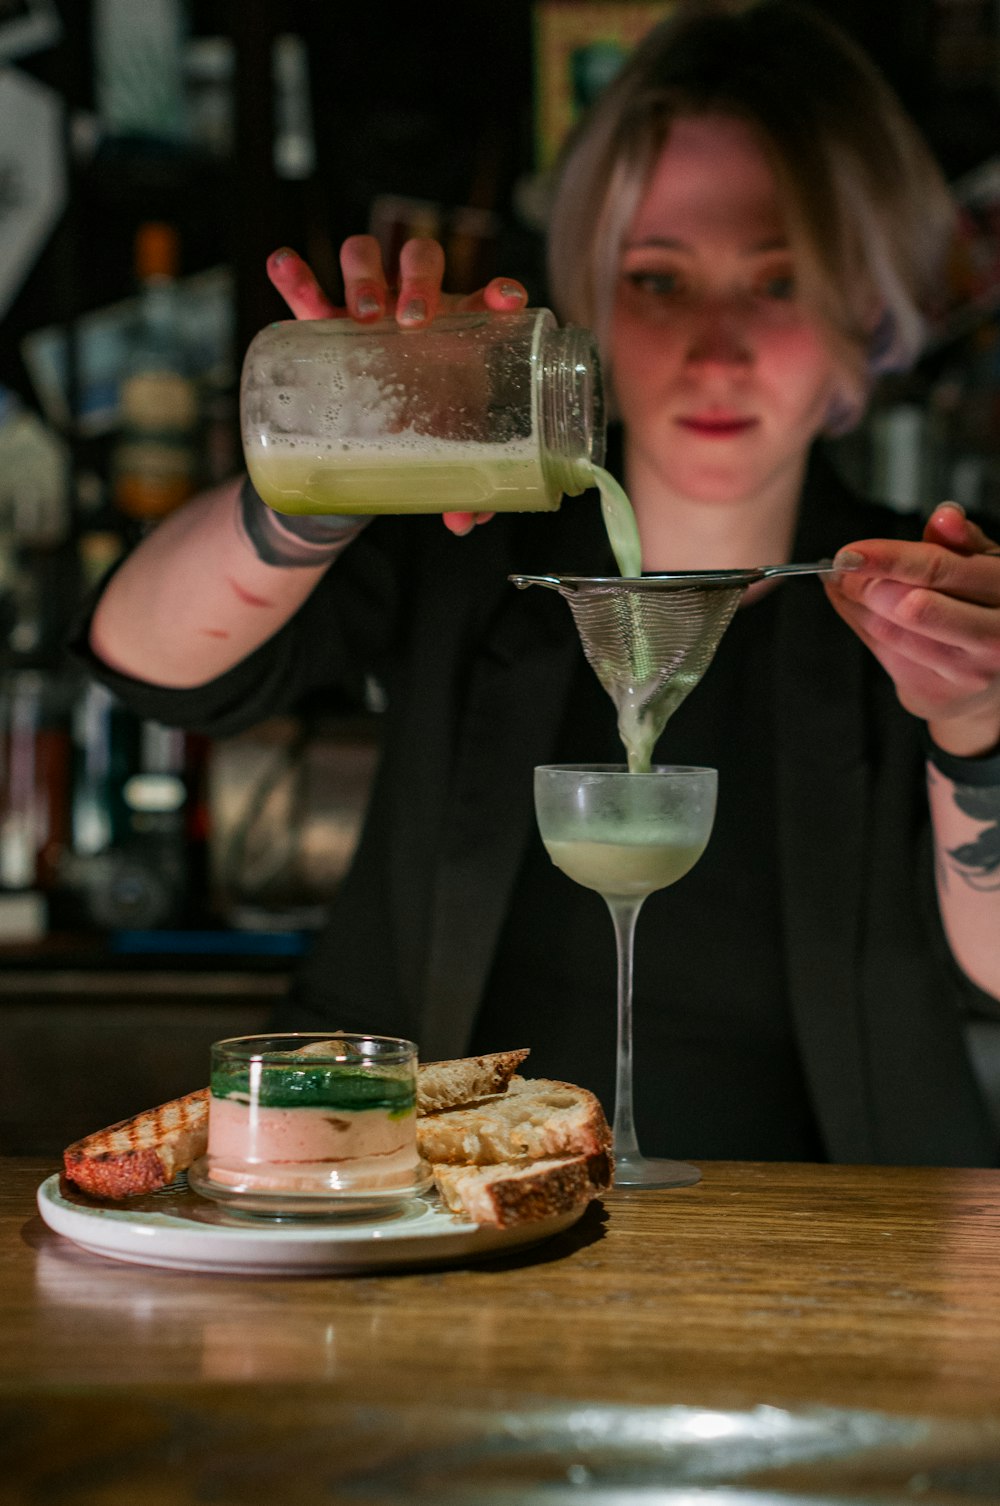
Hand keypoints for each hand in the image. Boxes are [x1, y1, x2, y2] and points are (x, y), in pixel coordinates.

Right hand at [266, 236, 528, 536]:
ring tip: (362, 313)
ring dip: (364, 274)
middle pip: (420, 261)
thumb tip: (464, 522)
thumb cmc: (424, 427)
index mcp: (459, 330)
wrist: (372, 431)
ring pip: (365, 256)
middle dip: (418, 281)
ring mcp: (367, 306)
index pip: (483, 296)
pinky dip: (294, 275)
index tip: (504, 302)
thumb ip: (459, 483)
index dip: (497, 292)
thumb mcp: (443, 448)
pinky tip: (282, 264)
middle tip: (411, 321)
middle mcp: (415, 306)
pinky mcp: (322, 319)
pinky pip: (305, 290)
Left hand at [825, 502, 999, 755]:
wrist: (990, 678)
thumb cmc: (982, 609)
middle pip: (912, 605)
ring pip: (890, 631)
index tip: (849, 552)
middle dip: (867, 584)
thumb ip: (961, 542)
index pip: (939, 568)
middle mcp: (994, 636)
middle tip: (845, 569)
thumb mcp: (981, 566)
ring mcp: (967, 672)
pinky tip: (865, 612)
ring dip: (859, 604)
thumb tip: (946, 515)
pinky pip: (882, 652)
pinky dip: (864, 626)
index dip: (888, 558)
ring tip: (853, 587)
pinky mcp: (936, 693)